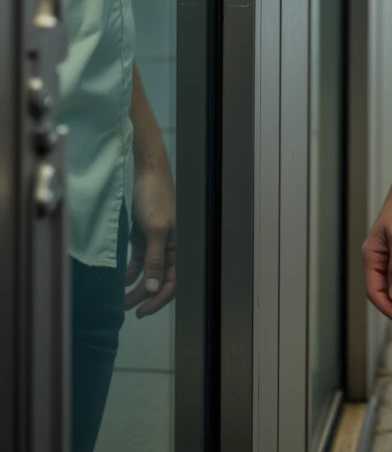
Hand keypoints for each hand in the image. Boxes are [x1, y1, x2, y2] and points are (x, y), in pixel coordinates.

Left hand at [125, 153, 175, 316]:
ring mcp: (156, 243)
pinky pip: (138, 260)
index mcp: (178, 247)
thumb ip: (154, 261)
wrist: (147, 173)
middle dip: (144, 296)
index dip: (158, 299)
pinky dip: (130, 271)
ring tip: (120, 300)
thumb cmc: (155, 199)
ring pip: (147, 272)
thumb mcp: (155, 230)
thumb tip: (153, 289)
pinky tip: (120, 280)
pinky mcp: (144, 237)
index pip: (172, 282)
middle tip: (127, 310)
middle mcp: (169, 248)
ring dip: (135, 286)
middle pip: (159, 280)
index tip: (142, 312)